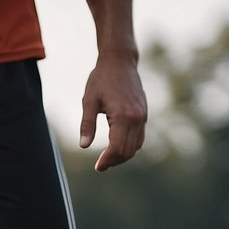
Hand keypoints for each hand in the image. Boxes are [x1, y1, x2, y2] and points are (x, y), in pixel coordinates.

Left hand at [80, 52, 146, 171]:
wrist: (120, 61)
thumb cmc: (101, 79)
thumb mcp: (89, 101)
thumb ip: (87, 124)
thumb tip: (83, 146)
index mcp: (123, 115)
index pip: (117, 148)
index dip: (107, 161)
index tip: (98, 167)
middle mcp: (137, 118)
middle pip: (127, 151)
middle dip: (114, 161)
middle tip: (100, 166)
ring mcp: (143, 116)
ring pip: (136, 147)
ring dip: (122, 156)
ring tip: (107, 158)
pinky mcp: (144, 114)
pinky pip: (140, 138)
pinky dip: (130, 146)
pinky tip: (117, 146)